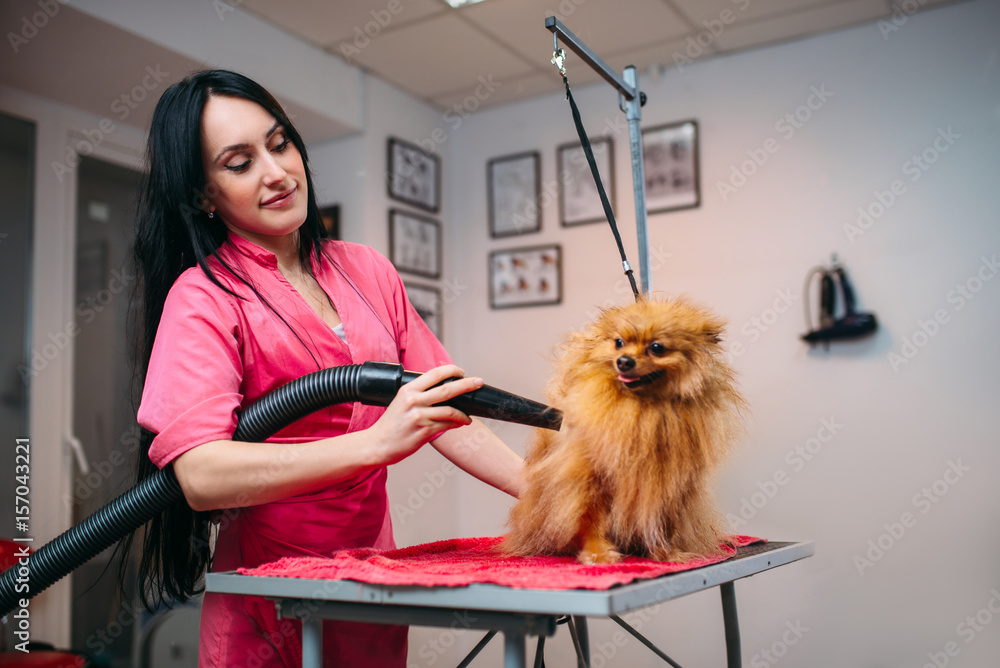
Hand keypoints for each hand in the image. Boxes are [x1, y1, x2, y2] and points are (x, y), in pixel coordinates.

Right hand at [365, 364, 482, 466]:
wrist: (377, 444)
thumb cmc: (390, 425)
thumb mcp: (400, 402)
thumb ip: (418, 394)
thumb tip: (440, 388)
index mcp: (407, 389)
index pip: (434, 374)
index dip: (451, 370)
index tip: (462, 372)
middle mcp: (413, 400)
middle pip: (447, 389)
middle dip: (467, 385)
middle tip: (478, 382)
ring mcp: (419, 416)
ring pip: (451, 410)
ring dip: (464, 413)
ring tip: (468, 417)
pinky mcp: (424, 431)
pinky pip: (447, 425)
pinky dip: (457, 424)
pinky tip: (460, 424)